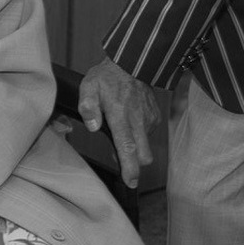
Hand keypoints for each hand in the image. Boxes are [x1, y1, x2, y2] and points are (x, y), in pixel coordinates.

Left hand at [78, 57, 160, 187]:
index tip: (131, 182)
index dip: (130, 168)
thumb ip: (88, 107)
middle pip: (143, 155)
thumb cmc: (106, 77)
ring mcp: (149, 119)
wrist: (132, 63)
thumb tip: (93, 127)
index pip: (127, 147)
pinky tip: (129, 120)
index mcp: (120, 116)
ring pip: (145, 145)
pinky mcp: (155, 116)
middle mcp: (138, 120)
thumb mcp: (89, 87)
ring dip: (135, 146)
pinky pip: (148, 134)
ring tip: (120, 128)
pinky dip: (139, 134)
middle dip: (134, 163)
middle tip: (119, 156)